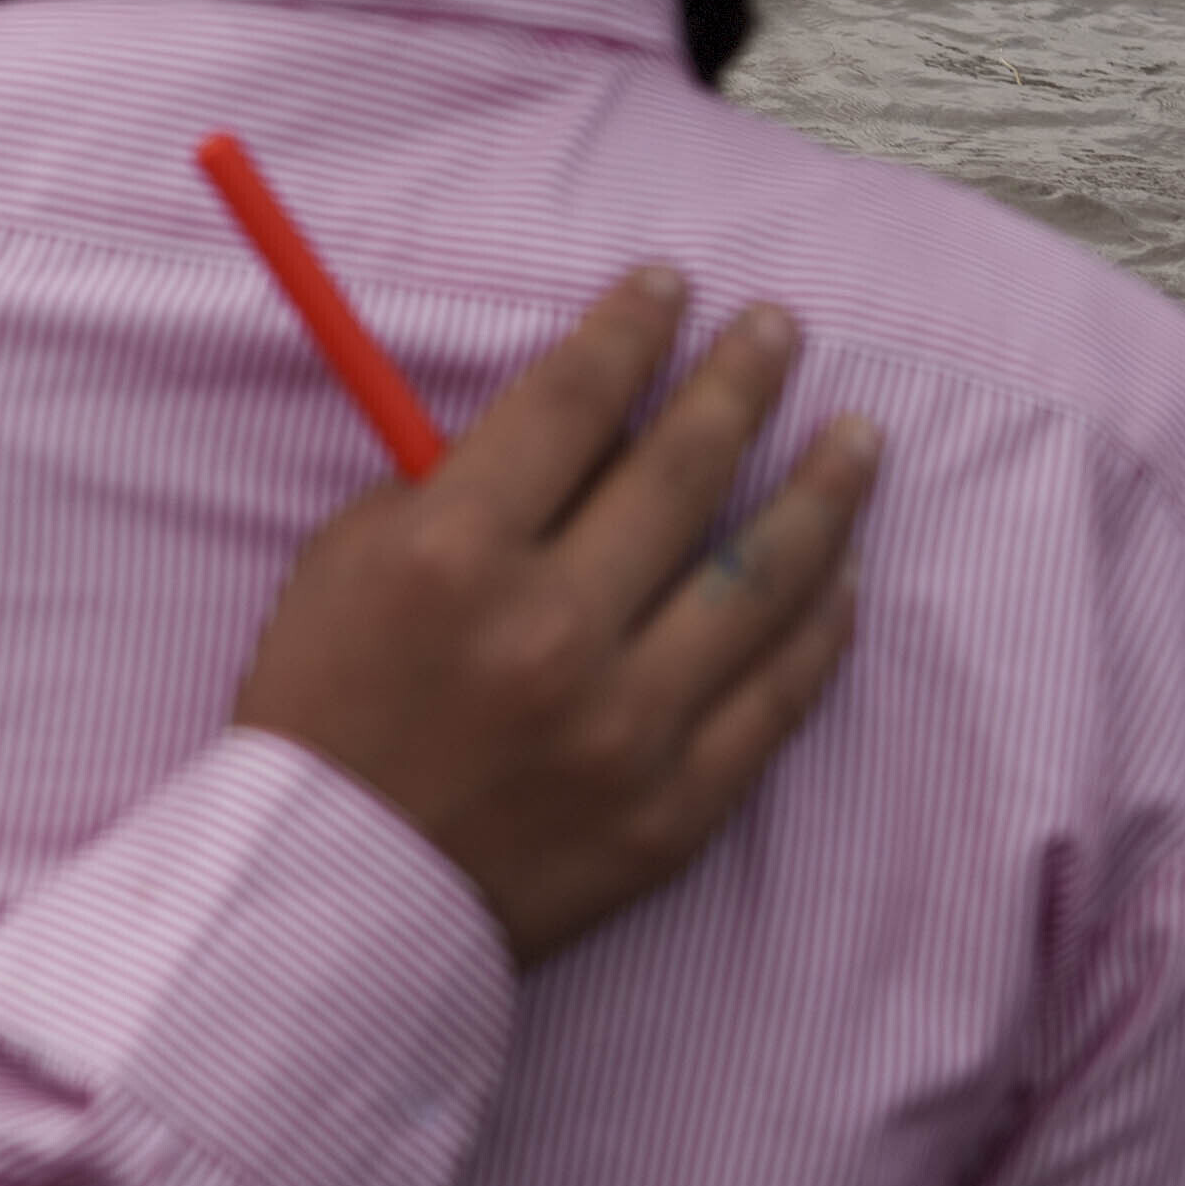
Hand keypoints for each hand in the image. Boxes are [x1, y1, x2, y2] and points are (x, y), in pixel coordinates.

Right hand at [222, 269, 877, 965]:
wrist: (333, 899)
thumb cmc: (326, 714)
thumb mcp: (348, 564)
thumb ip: (458, 482)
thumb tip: (589, 422)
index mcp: (454, 555)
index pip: (574, 399)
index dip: (632, 327)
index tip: (672, 286)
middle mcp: (550, 631)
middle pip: (682, 468)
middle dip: (740, 380)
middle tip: (781, 330)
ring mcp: (625, 726)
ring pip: (762, 577)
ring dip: (822, 490)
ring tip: (858, 438)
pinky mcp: (674, 808)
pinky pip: (777, 697)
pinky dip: (821, 625)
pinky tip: (844, 573)